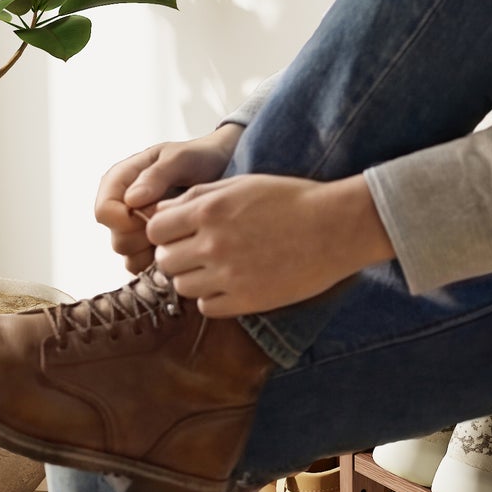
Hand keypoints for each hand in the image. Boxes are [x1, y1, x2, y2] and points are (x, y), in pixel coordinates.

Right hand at [94, 127, 240, 271]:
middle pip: (118, 241)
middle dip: (147, 238)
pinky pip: (146, 266)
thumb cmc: (199, 158)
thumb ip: (156, 176)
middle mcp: (121, 207)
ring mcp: (134, 229)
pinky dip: (164, 261)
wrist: (221, 168)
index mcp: (118, 182)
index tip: (155, 215)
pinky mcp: (149, 246)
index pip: (105, 213)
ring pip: (130, 257)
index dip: (127, 221)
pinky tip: (183, 245)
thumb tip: (131, 200)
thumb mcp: (180, 159)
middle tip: (175, 224)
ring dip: (156, 252)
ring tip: (182, 233)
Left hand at [146, 172, 394, 316]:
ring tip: (219, 269)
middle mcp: (213, 243)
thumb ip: (197, 197)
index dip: (165, 232)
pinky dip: (214, 298)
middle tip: (199, 253)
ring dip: (194, 279)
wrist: (336, 227)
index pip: (155, 229)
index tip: (181, 233)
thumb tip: (160, 212)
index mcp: (209, 210)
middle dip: (176, 256)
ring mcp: (230, 274)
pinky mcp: (248, 299)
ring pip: (183, 287)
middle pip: (164, 261)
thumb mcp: (241, 184)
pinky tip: (233, 284)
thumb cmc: (292, 199)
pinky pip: (208, 307)